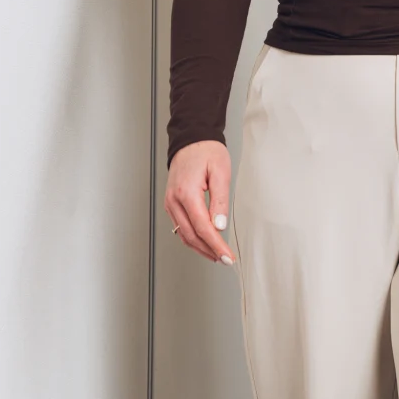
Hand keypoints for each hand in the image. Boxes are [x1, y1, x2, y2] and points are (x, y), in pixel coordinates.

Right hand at [165, 140, 234, 264]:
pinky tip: (204, 243)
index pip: (202, 227)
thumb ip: (220, 200)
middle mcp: (174, 200)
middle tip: (226, 259)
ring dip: (200, 248)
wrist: (192, 139)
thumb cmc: (207, 151)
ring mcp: (170, 203)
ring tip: (217, 255)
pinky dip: (192, 238)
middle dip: (209, 250)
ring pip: (183, 234)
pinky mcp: (171, 203)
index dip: (216, 245)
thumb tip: (219, 225)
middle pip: (190, 235)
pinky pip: (180, 226)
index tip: (227, 255)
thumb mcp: (220, 172)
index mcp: (186, 192)